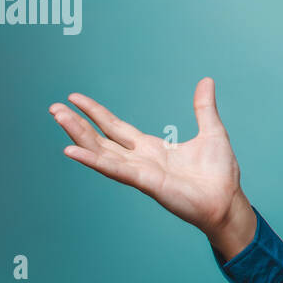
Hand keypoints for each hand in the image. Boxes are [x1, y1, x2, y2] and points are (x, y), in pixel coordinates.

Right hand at [48, 77, 254, 255]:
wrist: (228, 201)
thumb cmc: (220, 174)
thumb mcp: (211, 132)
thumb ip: (203, 107)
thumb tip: (207, 81)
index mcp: (151, 148)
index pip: (116, 127)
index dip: (96, 113)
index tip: (75, 98)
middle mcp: (140, 160)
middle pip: (101, 138)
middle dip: (77, 124)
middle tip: (54, 108)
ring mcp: (140, 172)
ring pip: (101, 151)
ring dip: (78, 136)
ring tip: (58, 118)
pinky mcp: (146, 183)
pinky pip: (115, 170)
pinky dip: (93, 160)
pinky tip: (72, 151)